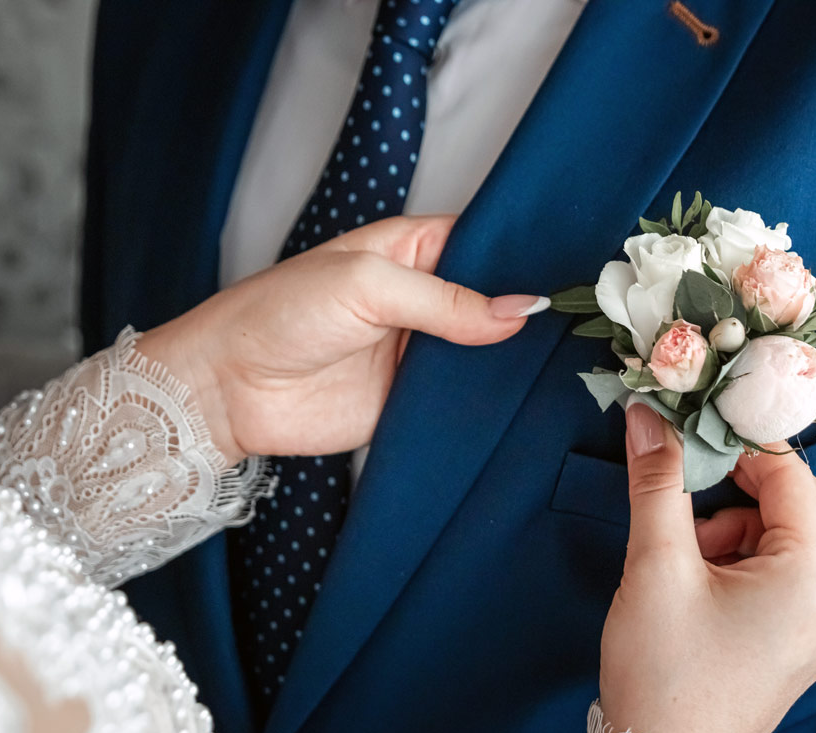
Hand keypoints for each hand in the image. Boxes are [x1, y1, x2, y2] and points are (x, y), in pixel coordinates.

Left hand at [137, 216, 541, 462]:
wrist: (230, 389)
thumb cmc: (279, 313)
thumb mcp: (367, 286)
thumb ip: (447, 301)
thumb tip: (521, 310)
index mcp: (414, 250)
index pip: (487, 243)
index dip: (525, 256)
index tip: (575, 271)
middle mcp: (425, 299)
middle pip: (493, 302)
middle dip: (527, 312)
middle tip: (585, 321)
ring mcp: (420, 352)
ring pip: (486, 354)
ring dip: (513, 361)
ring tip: (572, 360)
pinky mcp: (411, 401)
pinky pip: (461, 401)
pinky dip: (488, 404)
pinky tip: (527, 403)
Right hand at [598, 402, 815, 732]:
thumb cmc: (664, 671)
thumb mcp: (657, 566)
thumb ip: (657, 483)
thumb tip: (647, 414)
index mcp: (814, 580)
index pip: (792, 479)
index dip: (743, 447)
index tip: (694, 432)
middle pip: (796, 508)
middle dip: (736, 492)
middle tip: (683, 497)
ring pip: (784, 541)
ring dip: (734, 529)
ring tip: (684, 561)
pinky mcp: (801, 646)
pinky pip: (781, 577)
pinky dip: (741, 563)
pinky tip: (698, 587)